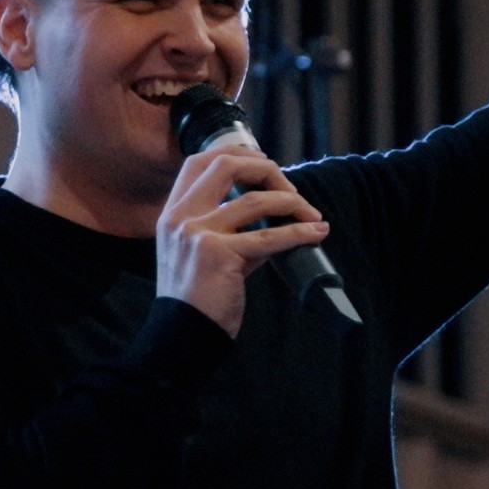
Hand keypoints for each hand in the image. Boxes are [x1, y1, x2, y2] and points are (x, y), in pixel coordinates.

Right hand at [154, 144, 328, 335]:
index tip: (263, 165)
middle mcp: (180, 217)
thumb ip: (230, 232)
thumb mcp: (202, 254)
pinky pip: (269, 237)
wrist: (183, 335)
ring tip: (312, 216)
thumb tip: (275, 220)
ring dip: (293, 204)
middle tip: (290, 190)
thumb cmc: (196, 299)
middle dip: (267, 170)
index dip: (235, 154)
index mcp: (172, 213)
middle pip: (226, 166)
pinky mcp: (218, 254)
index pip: (199, 162)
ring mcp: (196, 234)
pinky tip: (316, 233)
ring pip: (256, 201)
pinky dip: (299, 232)